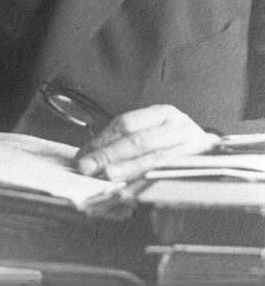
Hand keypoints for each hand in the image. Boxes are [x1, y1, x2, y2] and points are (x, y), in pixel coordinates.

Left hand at [74, 104, 218, 181]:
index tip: (83, 155)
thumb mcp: (155, 133)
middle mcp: (178, 126)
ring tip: (108, 175)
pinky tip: (134, 189)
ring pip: (154, 157)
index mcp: (164, 113)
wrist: (218, 155)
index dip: (103, 139)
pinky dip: (149, 181)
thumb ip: (126, 141)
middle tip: (87, 166)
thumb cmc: (178, 145)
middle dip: (109, 153)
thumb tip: (89, 156)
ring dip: (128, 168)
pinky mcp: (198, 166)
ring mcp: (191, 146)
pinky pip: (169, 174)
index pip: (127, 123)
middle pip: (138, 139)